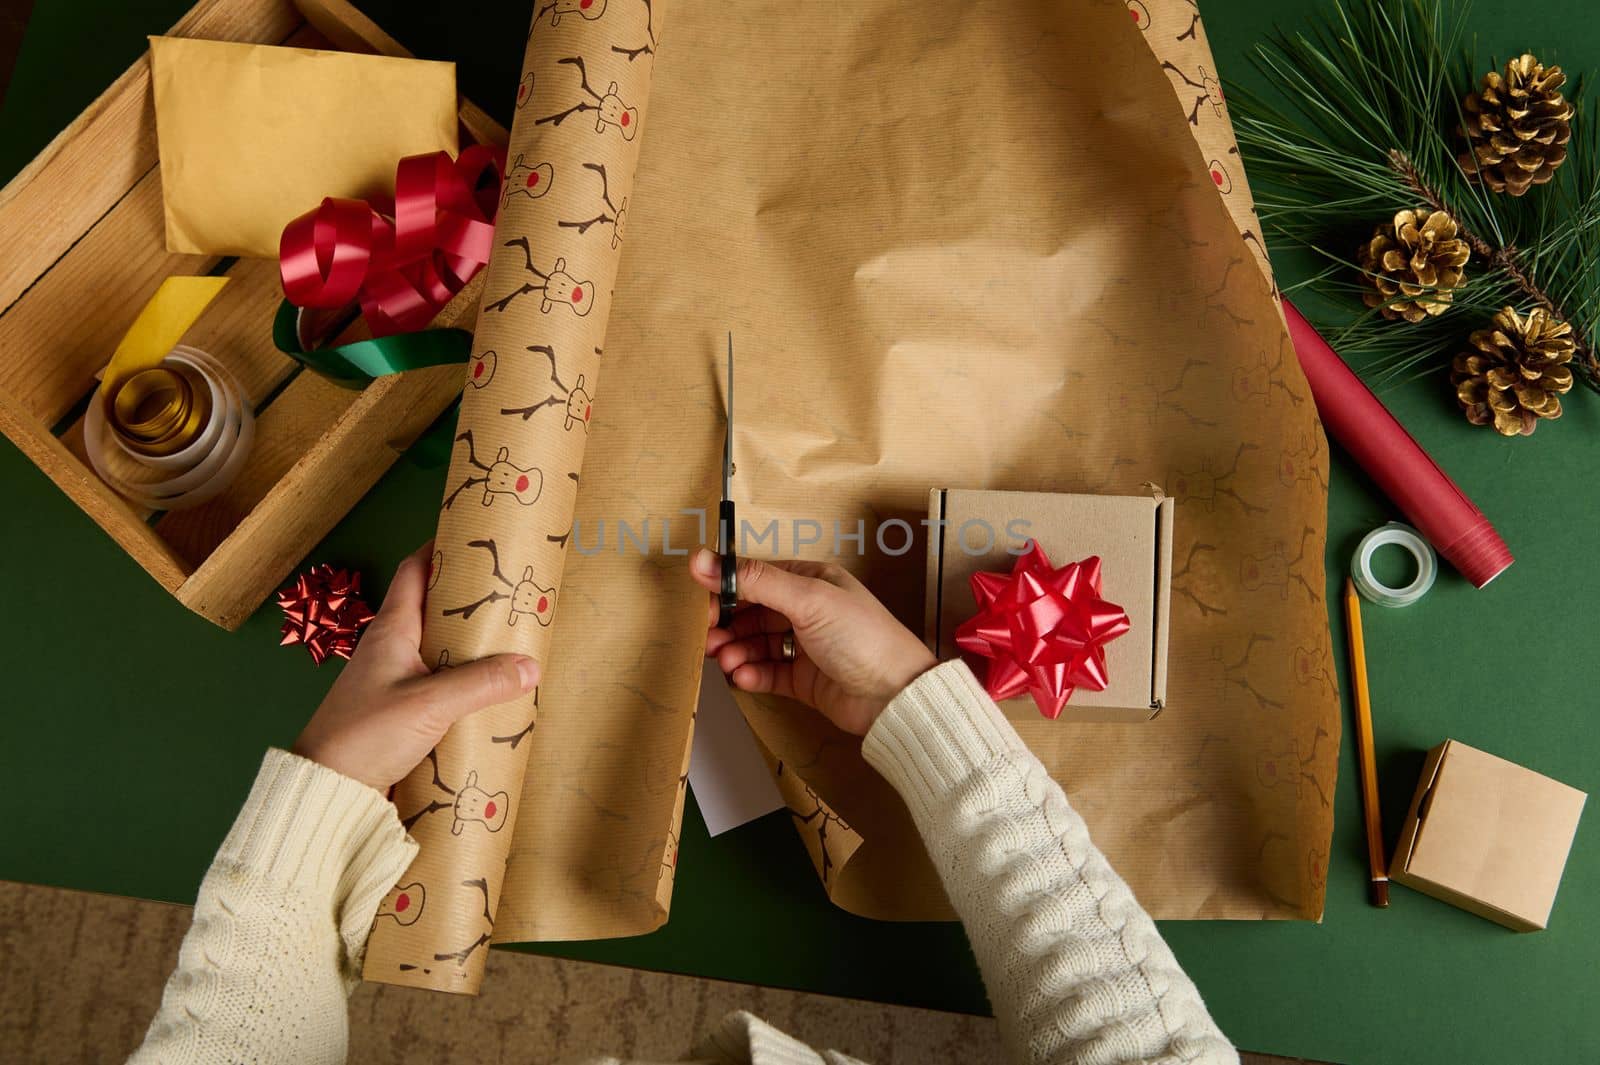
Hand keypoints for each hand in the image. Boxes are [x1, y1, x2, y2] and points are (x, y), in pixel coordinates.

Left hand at [293, 543, 540, 791]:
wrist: (327, 789)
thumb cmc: (367, 734)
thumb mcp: (431, 704)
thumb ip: (481, 683)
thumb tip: (531, 667)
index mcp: (390, 630)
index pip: (413, 571)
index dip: (440, 548)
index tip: (473, 537)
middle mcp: (389, 648)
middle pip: (431, 608)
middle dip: (467, 597)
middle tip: (508, 593)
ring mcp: (391, 681)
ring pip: (435, 647)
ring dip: (467, 642)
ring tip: (508, 641)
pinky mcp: (396, 711)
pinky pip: (436, 682)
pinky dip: (461, 679)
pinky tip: (486, 691)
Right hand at [691, 548, 935, 734]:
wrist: (894, 695)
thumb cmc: (863, 637)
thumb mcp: (807, 599)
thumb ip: (754, 580)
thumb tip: (703, 560)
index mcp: (812, 581)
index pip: (758, 578)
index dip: (727, 589)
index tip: (701, 603)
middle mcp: (808, 610)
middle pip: (753, 612)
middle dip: (727, 624)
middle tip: (707, 636)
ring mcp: (806, 646)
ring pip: (757, 644)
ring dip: (737, 650)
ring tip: (726, 660)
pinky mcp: (804, 679)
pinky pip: (768, 672)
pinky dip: (752, 674)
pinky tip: (743, 676)